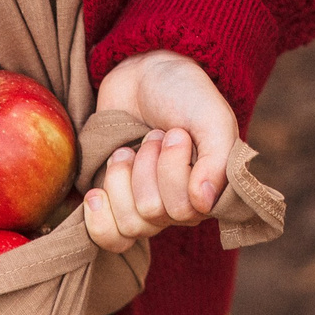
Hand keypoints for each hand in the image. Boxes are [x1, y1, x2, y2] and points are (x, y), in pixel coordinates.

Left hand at [85, 51, 238, 254]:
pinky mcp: (117, 208)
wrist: (142, 75)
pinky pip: (110, 238)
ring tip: (128, 149)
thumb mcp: (210, 117)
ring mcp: (149, 209)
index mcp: (210, 192)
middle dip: (146, 166)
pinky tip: (96, 193)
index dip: (173, 170)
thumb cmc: (182, 94)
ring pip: (130, 223)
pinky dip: (99, 217)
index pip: (185, 209)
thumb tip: (203, 203)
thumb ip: (218, 159)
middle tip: (152, 137)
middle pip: (153, 214)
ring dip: (123, 175)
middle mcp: (182, 208)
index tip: (176, 133)